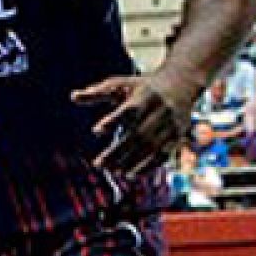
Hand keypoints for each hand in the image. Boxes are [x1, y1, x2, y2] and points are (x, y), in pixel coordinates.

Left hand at [73, 73, 196, 176]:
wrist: (182, 81)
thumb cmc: (142, 86)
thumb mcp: (121, 84)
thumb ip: (97, 92)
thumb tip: (72, 97)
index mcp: (145, 95)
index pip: (128, 110)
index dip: (113, 120)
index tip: (96, 130)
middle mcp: (160, 110)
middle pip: (138, 134)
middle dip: (118, 151)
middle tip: (99, 164)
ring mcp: (171, 124)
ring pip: (151, 146)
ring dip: (132, 161)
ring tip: (113, 172)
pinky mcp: (178, 134)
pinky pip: (164, 153)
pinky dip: (149, 165)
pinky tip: (133, 174)